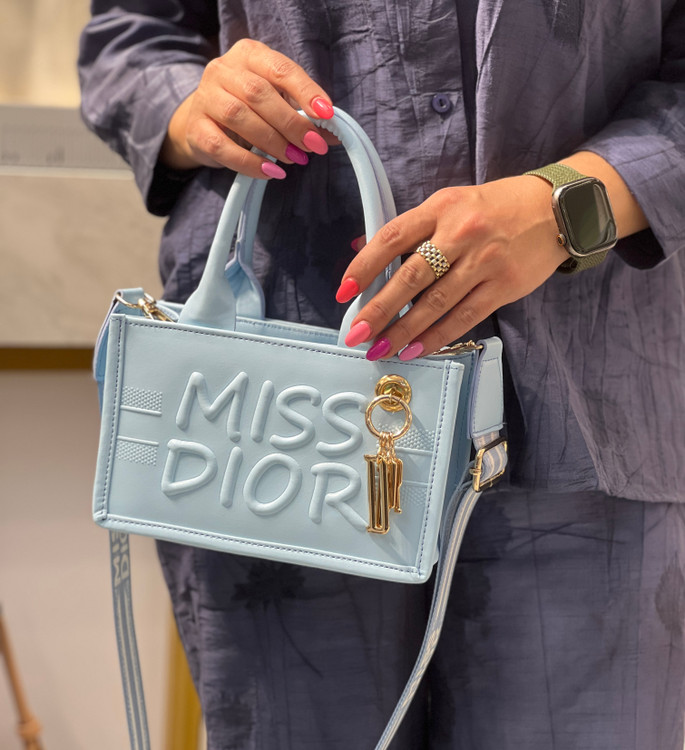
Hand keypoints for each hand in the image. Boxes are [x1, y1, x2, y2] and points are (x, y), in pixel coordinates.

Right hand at [160, 38, 334, 178]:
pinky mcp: (196, 129)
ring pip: (239, 116)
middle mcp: (223, 70)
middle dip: (291, 123)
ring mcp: (205, 97)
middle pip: (259, 93)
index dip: (306, 91)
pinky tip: (270, 172)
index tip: (327, 114)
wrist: (202, 122)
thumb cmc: (247, 108)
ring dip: (272, 142)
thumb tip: (332, 136)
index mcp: (249, 54)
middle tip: (312, 146)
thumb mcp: (277, 102)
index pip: (281, 68)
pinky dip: (250, 162)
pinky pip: (223, 147)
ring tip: (294, 159)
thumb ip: (303, 114)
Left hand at [336, 175, 568, 359]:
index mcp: (442, 207)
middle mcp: (461, 232)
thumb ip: (411, 228)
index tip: (344, 292)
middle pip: (411, 276)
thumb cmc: (496, 207)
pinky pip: (464, 316)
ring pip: (436, 303)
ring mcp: (485, 261)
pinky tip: (415, 349)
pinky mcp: (505, 286)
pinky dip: (437, 336)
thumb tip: (361, 249)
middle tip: (356, 334)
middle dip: (379, 309)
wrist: (558, 207)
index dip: (365, 266)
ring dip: (403, 330)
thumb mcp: (451, 203)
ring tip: (380, 349)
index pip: (393, 237)